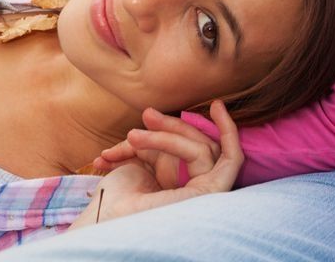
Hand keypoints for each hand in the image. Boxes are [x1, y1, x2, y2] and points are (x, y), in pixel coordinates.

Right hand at [72, 101, 241, 228]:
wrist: (105, 229)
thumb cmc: (147, 221)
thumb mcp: (186, 200)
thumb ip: (209, 180)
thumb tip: (229, 153)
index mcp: (206, 193)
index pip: (228, 157)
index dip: (227, 129)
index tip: (216, 105)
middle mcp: (190, 183)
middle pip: (193, 143)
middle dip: (171, 128)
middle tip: (147, 117)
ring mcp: (167, 176)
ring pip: (166, 142)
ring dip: (145, 137)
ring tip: (128, 138)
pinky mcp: (146, 171)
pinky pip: (141, 150)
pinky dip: (122, 152)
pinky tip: (104, 158)